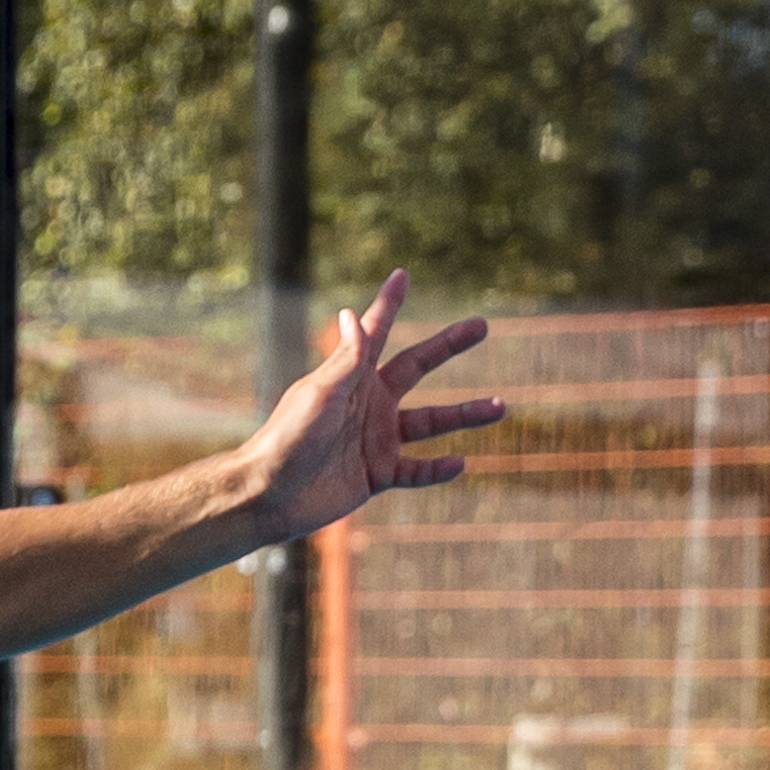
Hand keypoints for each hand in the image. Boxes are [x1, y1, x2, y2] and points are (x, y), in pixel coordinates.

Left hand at [240, 270, 501, 543]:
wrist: (268, 495)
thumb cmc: (286, 439)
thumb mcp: (319, 394)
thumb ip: (345, 359)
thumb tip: (352, 313)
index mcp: (351, 377)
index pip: (376, 332)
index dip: (389, 304)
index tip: (402, 274)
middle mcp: (368, 404)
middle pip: (417, 367)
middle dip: (449, 346)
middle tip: (482, 326)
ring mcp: (375, 439)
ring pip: (431, 422)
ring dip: (464, 414)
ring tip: (501, 406)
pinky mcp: (376, 474)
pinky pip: (416, 471)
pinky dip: (438, 469)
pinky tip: (461, 463)